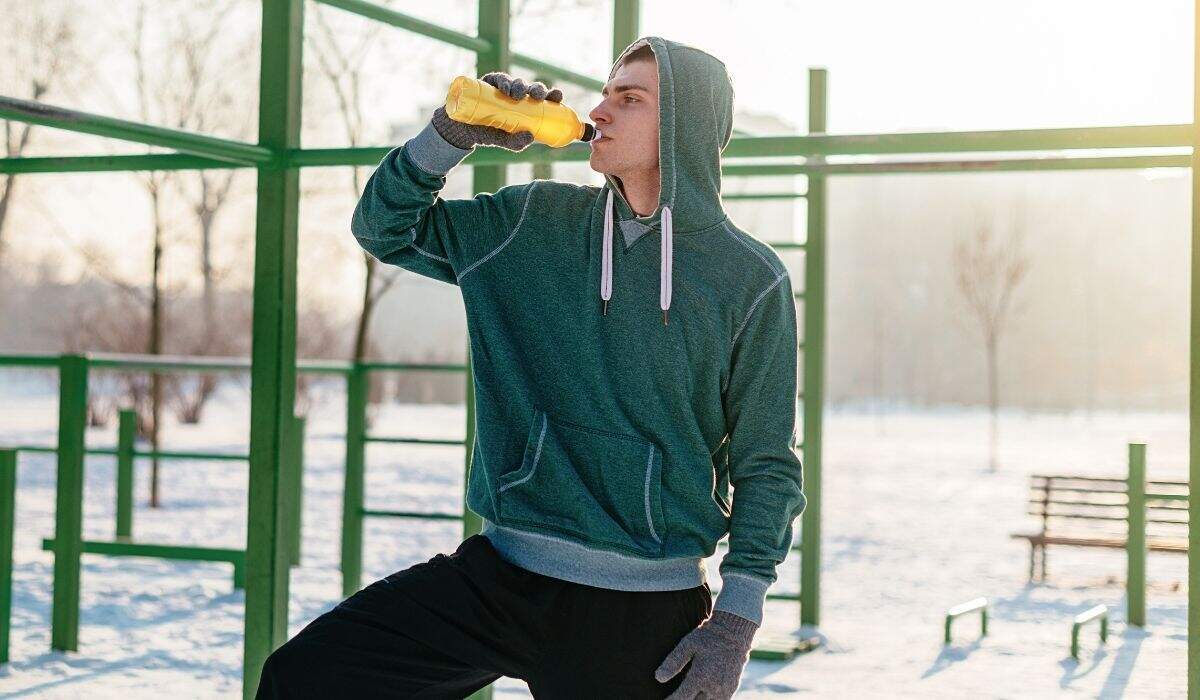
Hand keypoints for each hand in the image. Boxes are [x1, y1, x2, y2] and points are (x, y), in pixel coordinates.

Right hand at [432, 71, 563, 151]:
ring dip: (520, 86)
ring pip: (517, 83)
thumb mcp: (504, 141)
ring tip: (517, 95)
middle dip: (537, 89)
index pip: (543, 99)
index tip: (558, 96)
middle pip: (531, 88)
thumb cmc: (488, 133)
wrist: (463, 129)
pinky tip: (505, 89)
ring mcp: (503, 87)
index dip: (552, 95)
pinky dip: (503, 82)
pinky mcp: (489, 82)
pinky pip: (498, 79)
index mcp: (526, 106)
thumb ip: (516, 142)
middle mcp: (517, 95)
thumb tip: (530, 137)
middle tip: (538, 96)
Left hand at [654, 610, 757, 698]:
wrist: (734, 632)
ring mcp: (724, 690)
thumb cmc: (707, 637)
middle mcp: (713, 687)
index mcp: (700, 677)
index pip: (681, 698)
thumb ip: (673, 662)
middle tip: (675, 696)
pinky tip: (699, 695)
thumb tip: (658, 678)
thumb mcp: (687, 645)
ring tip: (688, 695)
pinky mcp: (731, 690)